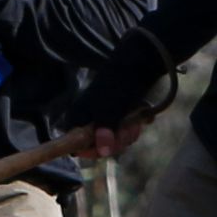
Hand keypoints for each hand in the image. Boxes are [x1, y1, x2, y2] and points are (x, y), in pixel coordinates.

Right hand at [60, 27, 175, 151]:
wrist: (138, 64)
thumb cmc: (119, 85)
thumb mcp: (110, 110)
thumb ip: (105, 131)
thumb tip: (102, 152)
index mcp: (78, 118)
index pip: (76, 145)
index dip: (92, 150)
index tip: (106, 148)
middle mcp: (88, 120)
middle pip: (99, 145)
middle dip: (117, 141)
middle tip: (127, 130)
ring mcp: (104, 118)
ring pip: (115, 140)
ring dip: (128, 134)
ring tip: (135, 121)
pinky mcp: (118, 116)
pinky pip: (124, 132)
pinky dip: (133, 127)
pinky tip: (140, 118)